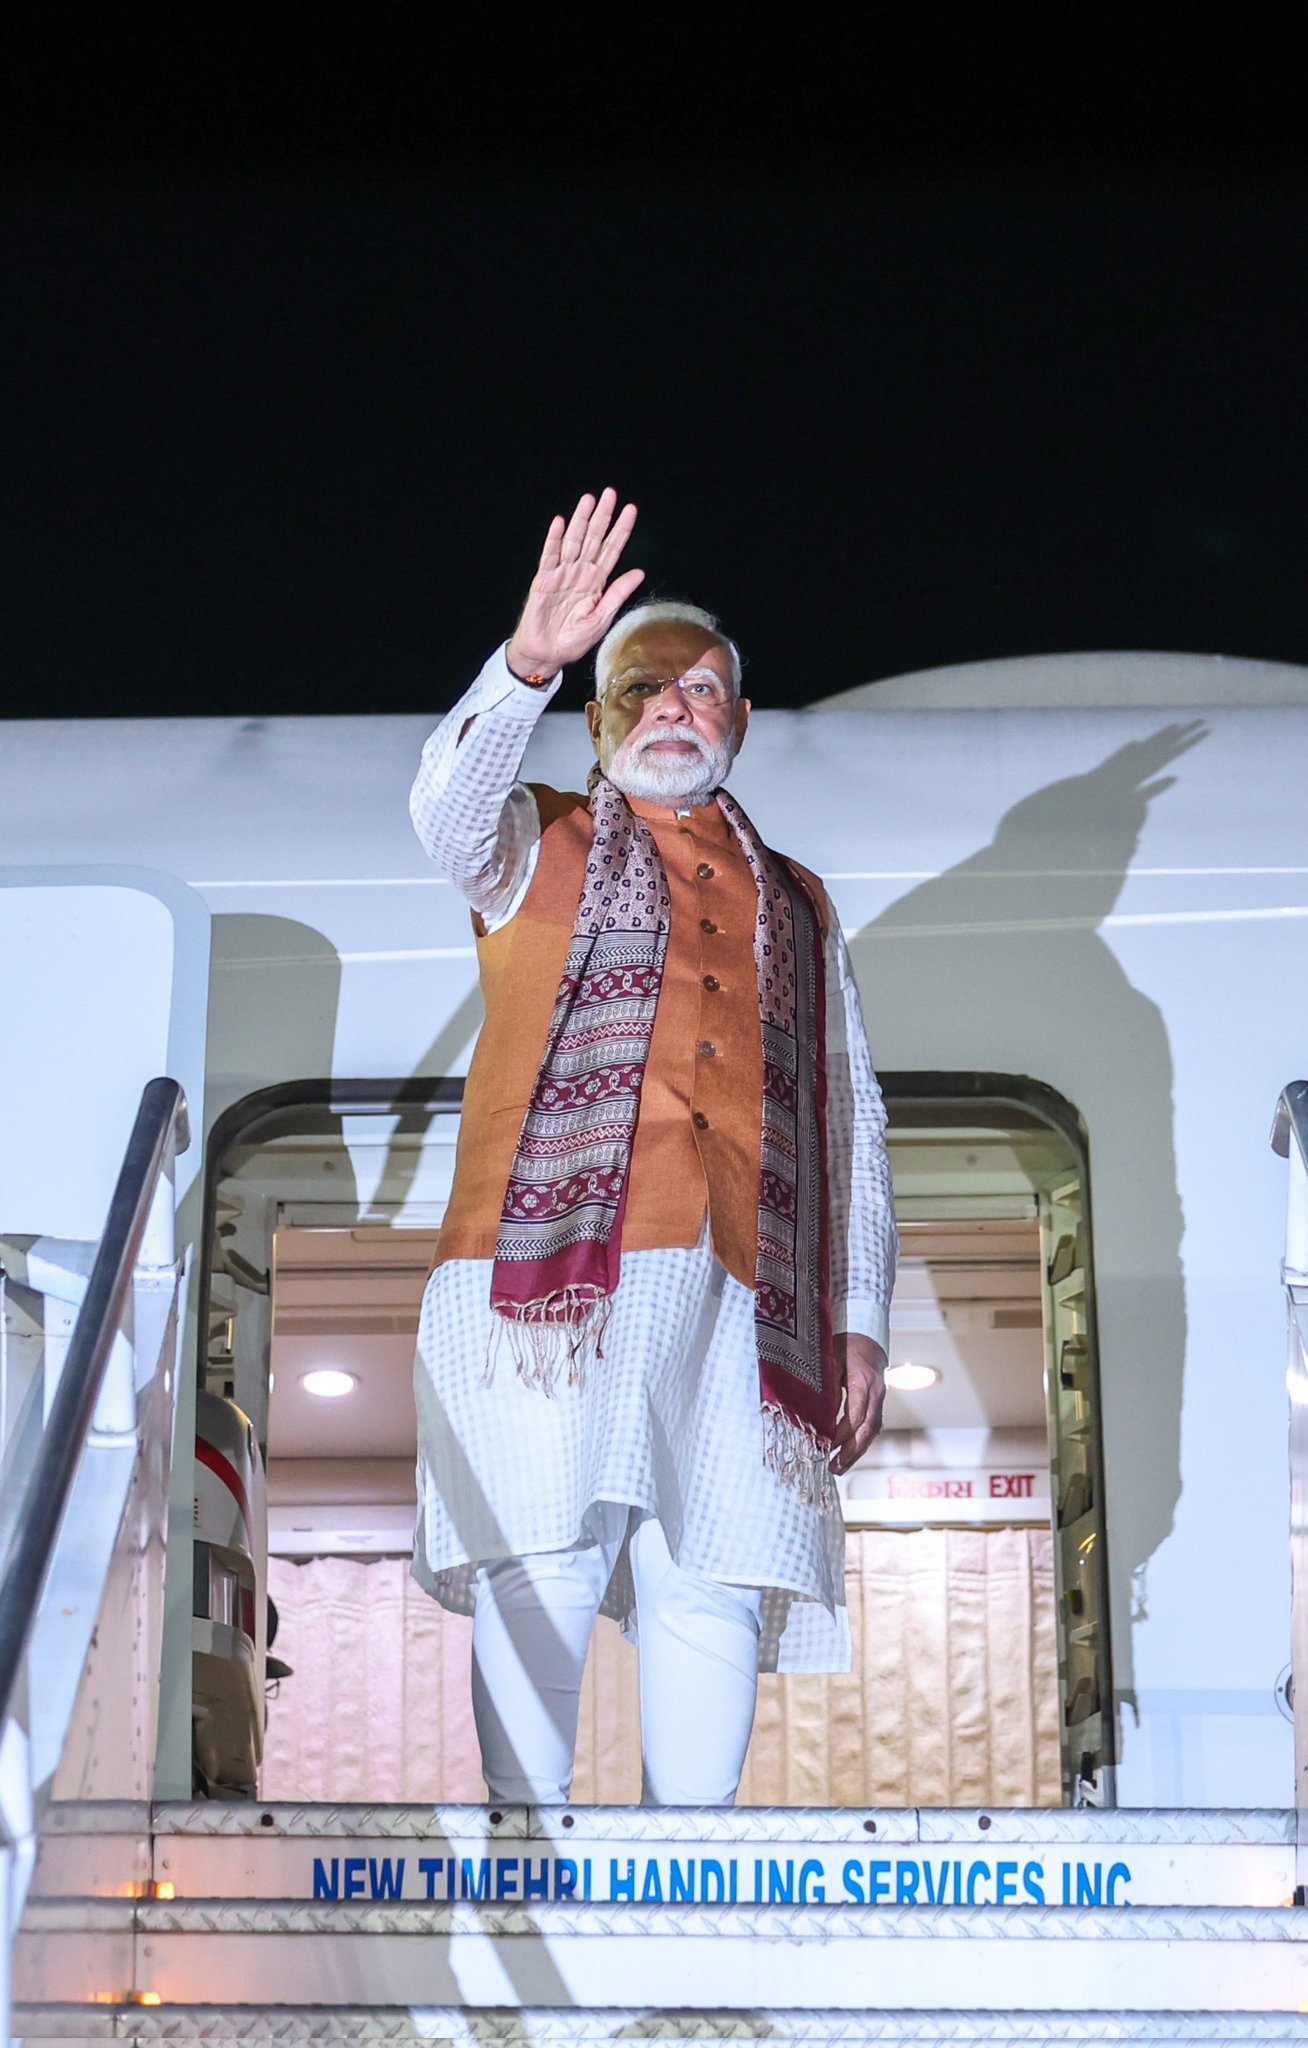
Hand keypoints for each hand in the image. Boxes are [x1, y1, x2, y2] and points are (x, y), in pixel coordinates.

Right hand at [505, 489, 643, 679]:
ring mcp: (562, 574)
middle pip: (594, 538)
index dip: (621, 530)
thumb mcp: (602, 618)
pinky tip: (560, 522)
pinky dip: (554, 539)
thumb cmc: (573, 640)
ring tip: (589, 499)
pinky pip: (549, 556)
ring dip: (581, 520)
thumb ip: (618, 593)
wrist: (548, 655)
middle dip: (602, 516)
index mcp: (597, 581)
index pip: (612, 550)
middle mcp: (580, 572)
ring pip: (573, 541)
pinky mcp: (543, 580)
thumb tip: (639, 571)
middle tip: (610, 493)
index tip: (631, 510)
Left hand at [829, 1334, 886, 1475]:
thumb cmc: (846, 1348)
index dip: (843, 1432)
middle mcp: (877, 1394)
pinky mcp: (877, 1407)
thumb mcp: (830, 1359)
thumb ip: (827, 1385)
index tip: (827, 1444)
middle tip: (834, 1467)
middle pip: (867, 1428)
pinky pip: (870, 1429)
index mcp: (865, 1380)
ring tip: (838, 1468)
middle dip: (851, 1450)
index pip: (857, 1413)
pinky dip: (859, 1444)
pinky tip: (847, 1457)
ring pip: (871, 1432)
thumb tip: (820, 1415)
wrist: (868, 1343)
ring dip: (856, 1452)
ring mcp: (879, 1401)